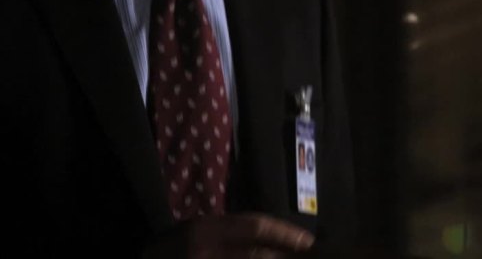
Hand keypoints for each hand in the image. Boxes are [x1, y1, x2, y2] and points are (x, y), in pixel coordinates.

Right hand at [142, 213, 314, 258]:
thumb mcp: (200, 230)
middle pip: (257, 255)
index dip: (284, 233)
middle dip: (285, 257)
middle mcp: (206, 251)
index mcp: (206, 229)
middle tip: (308, 258)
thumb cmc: (173, 248)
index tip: (307, 242)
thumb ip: (232, 232)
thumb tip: (273, 240)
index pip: (255, 226)